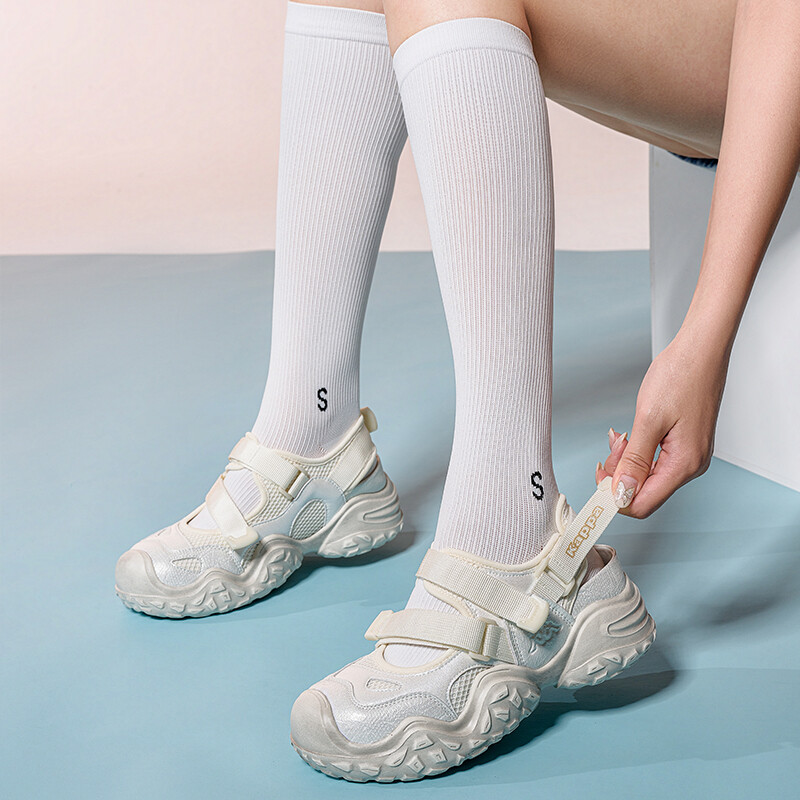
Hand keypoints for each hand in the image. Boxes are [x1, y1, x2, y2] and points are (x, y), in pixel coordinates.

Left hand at [595, 331, 727, 517]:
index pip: (643, 504)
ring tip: (620, 437)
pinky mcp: (685, 444)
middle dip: (619, 474)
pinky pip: (656, 460)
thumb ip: (634, 460)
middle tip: (609, 448)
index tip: (597, 480)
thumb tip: (621, 491)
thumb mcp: (648, 419)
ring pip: (648, 475)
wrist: (701, 350)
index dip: (615, 497)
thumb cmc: (681, 376)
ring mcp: (690, 455)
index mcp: (684, 464)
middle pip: (644, 491)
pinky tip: (630, 436)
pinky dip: (638, 451)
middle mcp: (691, 465)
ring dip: (626, 460)